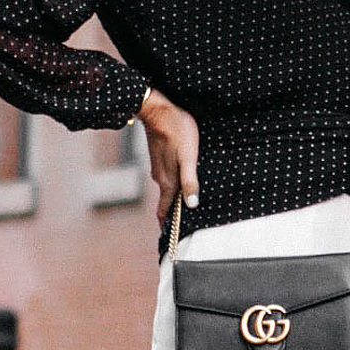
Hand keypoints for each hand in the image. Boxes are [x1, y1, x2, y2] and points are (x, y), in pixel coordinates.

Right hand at [141, 90, 200, 226]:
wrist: (157, 110)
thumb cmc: (177, 130)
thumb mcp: (188, 156)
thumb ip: (190, 181)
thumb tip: (192, 205)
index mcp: (168, 181)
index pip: (165, 210)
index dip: (168, 225)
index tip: (170, 239)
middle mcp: (160, 177)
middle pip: (165, 201)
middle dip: (170, 215)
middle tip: (178, 227)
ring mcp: (158, 167)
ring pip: (166, 188)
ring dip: (172, 199)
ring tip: (181, 207)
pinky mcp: (159, 157)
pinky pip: (165, 177)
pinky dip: (171, 185)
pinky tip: (178, 182)